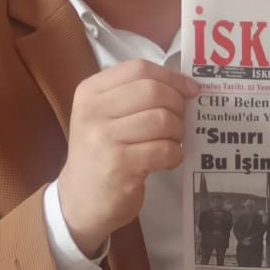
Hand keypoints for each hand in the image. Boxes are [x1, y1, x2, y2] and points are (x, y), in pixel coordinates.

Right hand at [56, 59, 198, 253]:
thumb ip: (135, 95)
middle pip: (153, 91)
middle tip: (179, 122)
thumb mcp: (104, 116)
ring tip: (171, 142)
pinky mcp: (119, 166)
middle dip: (177, 106)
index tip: (190, 90)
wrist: (79, 201)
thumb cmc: (100, 153)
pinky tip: (167, 160)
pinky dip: (174, 155)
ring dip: (177, 133)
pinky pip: (164, 149)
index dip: (171, 77)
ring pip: (162, 120)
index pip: (138, 68)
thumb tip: (185, 86)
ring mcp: (104, 139)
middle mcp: (93, 111)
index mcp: (89, 92)